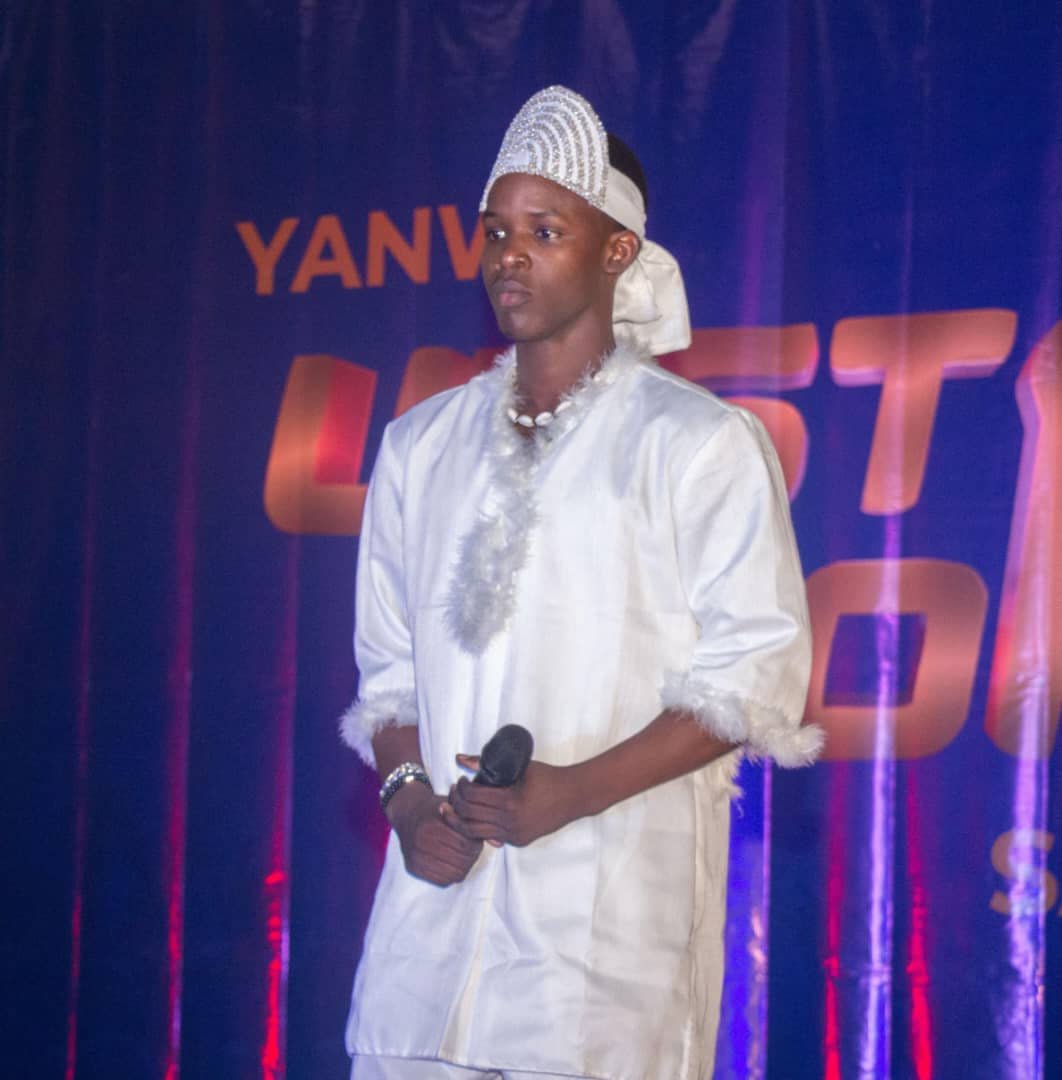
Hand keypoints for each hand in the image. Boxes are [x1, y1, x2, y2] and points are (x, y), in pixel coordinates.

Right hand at [387, 782, 482, 885]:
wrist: (408, 812)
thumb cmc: (436, 808)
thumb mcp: (455, 807)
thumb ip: (474, 824)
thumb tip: (498, 842)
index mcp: (432, 827)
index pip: (464, 846)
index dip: (476, 846)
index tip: (476, 841)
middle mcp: (421, 843)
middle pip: (460, 862)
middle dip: (471, 857)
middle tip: (472, 850)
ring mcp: (415, 858)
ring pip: (452, 875)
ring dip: (462, 867)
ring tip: (463, 857)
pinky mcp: (412, 868)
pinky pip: (440, 881)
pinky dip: (451, 875)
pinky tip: (452, 863)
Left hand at [443, 756, 578, 847]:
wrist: (573, 796)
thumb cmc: (548, 778)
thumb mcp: (519, 767)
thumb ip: (486, 763)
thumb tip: (459, 759)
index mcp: (509, 802)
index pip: (473, 797)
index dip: (462, 788)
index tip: (461, 780)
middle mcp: (510, 822)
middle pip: (469, 816)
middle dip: (456, 804)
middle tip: (454, 793)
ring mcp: (514, 834)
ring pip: (475, 832)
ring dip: (461, 820)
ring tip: (455, 809)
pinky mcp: (519, 841)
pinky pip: (491, 837)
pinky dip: (479, 828)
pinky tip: (474, 818)